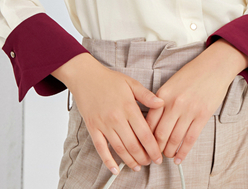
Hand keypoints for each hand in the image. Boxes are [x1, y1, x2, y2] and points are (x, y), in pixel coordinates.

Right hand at [52, 53, 164, 173]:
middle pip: (133, 145)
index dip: (153, 148)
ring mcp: (104, 124)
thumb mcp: (131, 83)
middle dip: (143, 157)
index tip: (158, 156)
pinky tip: (116, 169)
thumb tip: (162, 103)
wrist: (85, 77)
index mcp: (128, 107)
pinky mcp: (93, 128)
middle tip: (150, 162)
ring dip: (130, 161)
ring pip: (119, 149)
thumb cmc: (109, 80)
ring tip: (138, 166)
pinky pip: (101, 148)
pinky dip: (108, 161)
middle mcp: (116, 118)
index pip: (144, 133)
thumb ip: (147, 95)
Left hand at [144, 50, 232, 165]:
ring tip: (167, 156)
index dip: (145, 137)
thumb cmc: (192, 73)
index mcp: (163, 94)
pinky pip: (190, 139)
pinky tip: (179, 158)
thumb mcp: (171, 84)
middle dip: (156, 148)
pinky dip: (183, 152)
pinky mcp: (203, 115)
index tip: (145, 145)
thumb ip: (161, 101)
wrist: (214, 66)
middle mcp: (174, 103)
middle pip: (160, 134)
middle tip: (155, 155)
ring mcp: (189, 110)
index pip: (149, 122)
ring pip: (174, 139)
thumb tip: (152, 123)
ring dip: (169, 152)